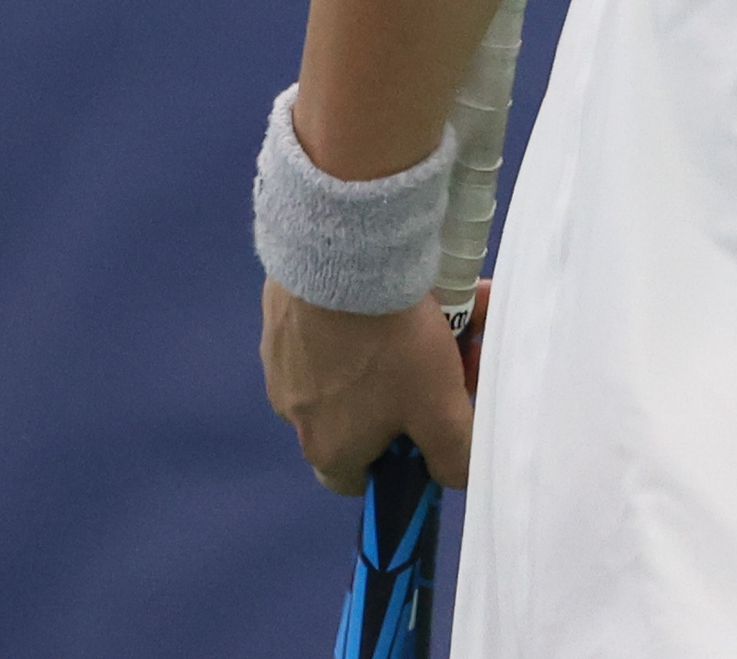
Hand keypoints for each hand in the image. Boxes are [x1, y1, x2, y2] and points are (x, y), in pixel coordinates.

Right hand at [262, 277, 486, 491]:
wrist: (338, 257)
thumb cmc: (388, 345)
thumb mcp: (439, 408)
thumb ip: (453, 454)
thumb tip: (457, 476)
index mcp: (326, 449)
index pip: (360, 478)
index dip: (400, 459)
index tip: (431, 423)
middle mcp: (293, 413)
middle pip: (362, 416)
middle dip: (412, 390)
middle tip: (453, 352)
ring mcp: (281, 362)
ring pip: (350, 365)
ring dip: (394, 346)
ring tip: (441, 308)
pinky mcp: (280, 316)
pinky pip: (329, 325)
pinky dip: (363, 313)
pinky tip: (397, 285)